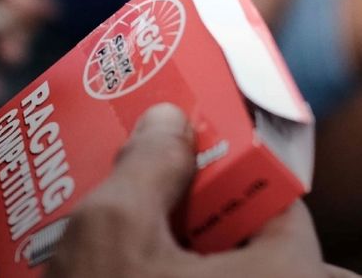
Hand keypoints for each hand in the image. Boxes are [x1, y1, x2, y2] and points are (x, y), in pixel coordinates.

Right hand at [45, 104, 359, 277]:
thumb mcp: (113, 230)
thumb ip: (146, 163)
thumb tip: (168, 119)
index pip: (269, 191)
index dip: (216, 162)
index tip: (174, 149)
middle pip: (244, 234)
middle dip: (187, 208)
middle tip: (137, 193)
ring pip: (218, 270)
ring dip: (169, 246)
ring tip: (116, 237)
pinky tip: (119, 276)